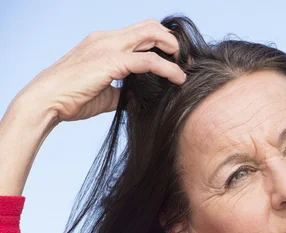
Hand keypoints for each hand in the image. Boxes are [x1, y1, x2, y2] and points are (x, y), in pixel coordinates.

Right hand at [13, 19, 185, 125]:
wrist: (46, 102)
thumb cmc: (71, 99)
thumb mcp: (105, 94)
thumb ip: (124, 92)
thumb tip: (140, 100)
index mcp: (103, 42)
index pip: (139, 32)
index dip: (161, 42)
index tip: (178, 59)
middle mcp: (107, 39)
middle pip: (149, 26)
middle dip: (171, 41)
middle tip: (186, 59)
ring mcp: (108, 47)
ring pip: (151, 35)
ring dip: (173, 49)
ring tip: (185, 67)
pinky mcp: (111, 61)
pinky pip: (148, 60)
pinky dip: (168, 68)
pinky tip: (178, 79)